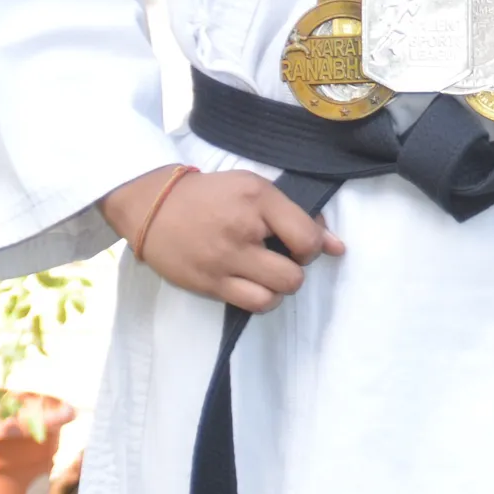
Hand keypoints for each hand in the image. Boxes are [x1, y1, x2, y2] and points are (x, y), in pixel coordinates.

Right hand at [100, 166, 343, 312]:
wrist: (156, 206)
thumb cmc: (212, 194)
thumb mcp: (254, 188)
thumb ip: (296, 214)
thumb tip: (337, 246)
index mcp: (257, 198)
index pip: (306, 237)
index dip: (313, 246)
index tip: (301, 243)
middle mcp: (243, 230)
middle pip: (294, 274)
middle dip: (296, 270)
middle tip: (282, 258)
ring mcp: (224, 261)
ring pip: (275, 296)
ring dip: (279, 288)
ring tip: (267, 273)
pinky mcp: (209, 284)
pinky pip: (252, 305)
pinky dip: (261, 299)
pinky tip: (253, 284)